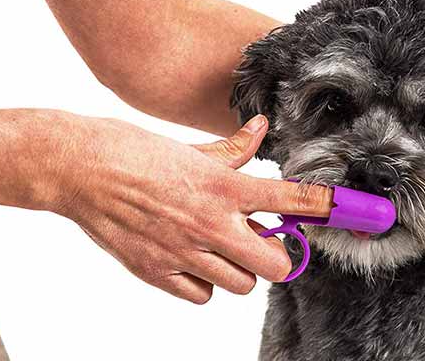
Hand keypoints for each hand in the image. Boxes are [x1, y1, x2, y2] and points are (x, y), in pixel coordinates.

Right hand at [49, 114, 331, 303]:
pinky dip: (204, 284)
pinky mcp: (158, 272)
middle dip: (278, 256)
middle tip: (265, 241)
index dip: (325, 207)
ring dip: (240, 268)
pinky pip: (201, 296)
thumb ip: (234, 148)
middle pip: (275, 264)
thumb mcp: (191, 148)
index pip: (291, 200)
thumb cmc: (134, 151)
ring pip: (241, 283)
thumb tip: (262, 129)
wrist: (80, 169)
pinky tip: (193, 261)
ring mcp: (184, 252)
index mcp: (223, 186)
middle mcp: (210, 222)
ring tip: (222, 248)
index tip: (344, 210)